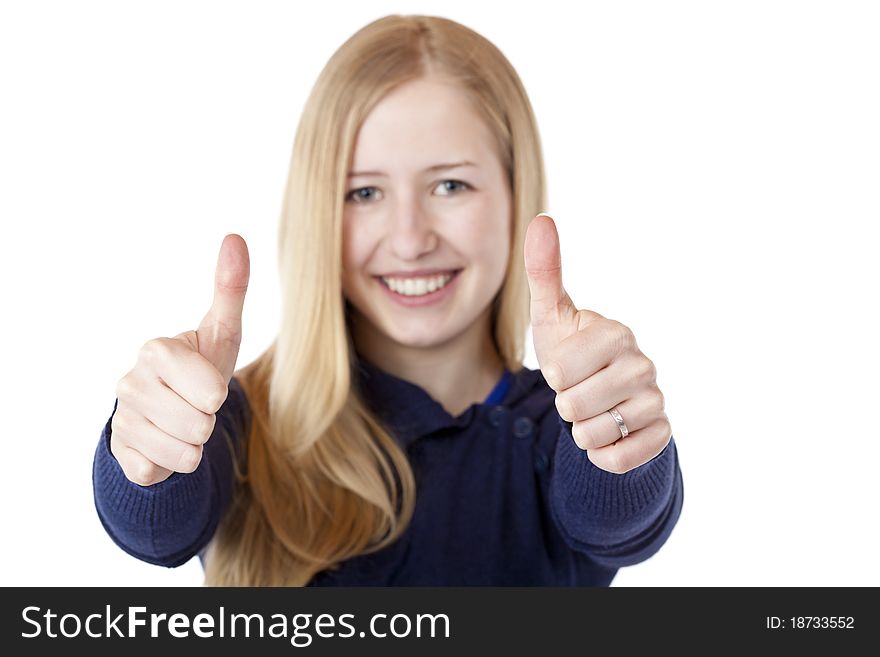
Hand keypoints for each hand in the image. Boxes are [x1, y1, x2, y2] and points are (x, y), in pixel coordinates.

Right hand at [111, 234, 249, 485]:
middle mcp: (131, 381)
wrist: (167, 413)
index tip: (206, 384)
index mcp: (158, 351)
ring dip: (193, 444)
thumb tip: (235, 237)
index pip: (211, 391)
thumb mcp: (222, 332)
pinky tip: (163, 444)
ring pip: (185, 451)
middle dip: (208, 421)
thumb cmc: (199, 369)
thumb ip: (231, 288)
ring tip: (183, 424)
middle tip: (195, 406)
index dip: (217, 393)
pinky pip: (164, 471)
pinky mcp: (120, 452)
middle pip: (200, 424)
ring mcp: (122, 418)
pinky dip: (173, 464)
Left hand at [524, 214, 670, 473]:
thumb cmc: (572, 353)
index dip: (554, 376)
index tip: (568, 366)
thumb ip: (544, 271)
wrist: (600, 399)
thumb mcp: (552, 316)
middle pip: (573, 406)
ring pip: (593, 435)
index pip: (560, 371)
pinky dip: (602, 456)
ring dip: (581, 430)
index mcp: (616, 334)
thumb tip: (541, 219)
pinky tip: (609, 436)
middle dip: (565, 405)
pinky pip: (617, 460)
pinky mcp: (661, 436)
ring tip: (593, 411)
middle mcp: (643, 365)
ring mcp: (655, 402)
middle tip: (579, 391)